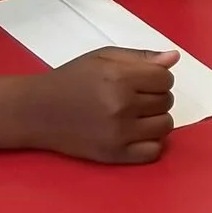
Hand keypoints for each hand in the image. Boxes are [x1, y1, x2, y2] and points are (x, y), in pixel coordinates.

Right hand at [25, 46, 178, 163]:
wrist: (37, 111)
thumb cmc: (71, 80)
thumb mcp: (103, 58)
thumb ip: (140, 57)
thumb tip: (174, 58)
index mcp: (119, 78)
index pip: (165, 78)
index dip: (156, 77)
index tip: (141, 80)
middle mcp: (122, 106)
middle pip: (166, 101)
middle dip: (154, 96)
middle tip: (132, 96)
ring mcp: (120, 134)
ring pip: (166, 125)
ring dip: (155, 118)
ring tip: (134, 114)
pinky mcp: (115, 155)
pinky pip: (154, 151)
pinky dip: (151, 142)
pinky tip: (135, 133)